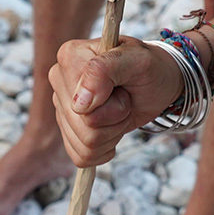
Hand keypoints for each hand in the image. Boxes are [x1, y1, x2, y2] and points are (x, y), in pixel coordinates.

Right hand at [49, 36, 184, 166]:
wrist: (155, 84)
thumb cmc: (148, 68)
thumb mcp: (138, 60)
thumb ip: (105, 70)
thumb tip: (80, 104)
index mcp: (69, 57)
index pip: (83, 105)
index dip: (113, 104)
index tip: (124, 86)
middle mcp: (59, 81)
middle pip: (84, 127)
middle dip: (116, 119)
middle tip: (125, 99)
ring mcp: (61, 107)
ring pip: (85, 144)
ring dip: (113, 133)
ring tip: (120, 110)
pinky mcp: (67, 130)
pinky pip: (81, 156)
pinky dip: (104, 149)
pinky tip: (112, 129)